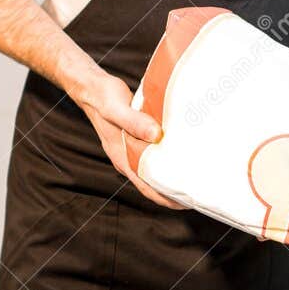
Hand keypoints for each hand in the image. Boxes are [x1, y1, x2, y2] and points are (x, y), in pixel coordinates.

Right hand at [77, 69, 182, 208]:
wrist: (90, 87)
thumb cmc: (102, 96)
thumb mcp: (116, 108)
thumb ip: (134, 121)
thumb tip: (156, 135)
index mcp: (122, 157)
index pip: (146, 188)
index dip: (165, 198)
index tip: (186, 202)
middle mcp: (126, 157)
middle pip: (152, 184)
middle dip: (173, 191)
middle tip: (198, 192)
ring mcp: (130, 149)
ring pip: (153, 170)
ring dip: (170, 176)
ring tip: (193, 177)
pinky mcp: (135, 138)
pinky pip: (153, 155)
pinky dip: (166, 158)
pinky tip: (180, 154)